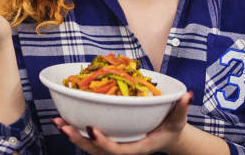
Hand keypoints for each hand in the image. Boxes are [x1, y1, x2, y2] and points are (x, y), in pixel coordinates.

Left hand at [51, 91, 192, 154]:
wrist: (168, 136)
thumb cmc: (172, 127)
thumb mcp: (179, 119)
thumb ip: (181, 108)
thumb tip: (187, 95)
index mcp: (138, 147)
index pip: (118, 150)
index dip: (103, 143)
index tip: (92, 130)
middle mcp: (123, 148)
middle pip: (97, 150)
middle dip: (79, 139)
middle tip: (63, 126)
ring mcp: (114, 143)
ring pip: (89, 145)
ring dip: (72, 133)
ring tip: (56, 121)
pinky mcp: (109, 137)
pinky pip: (90, 136)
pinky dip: (76, 127)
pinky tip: (64, 117)